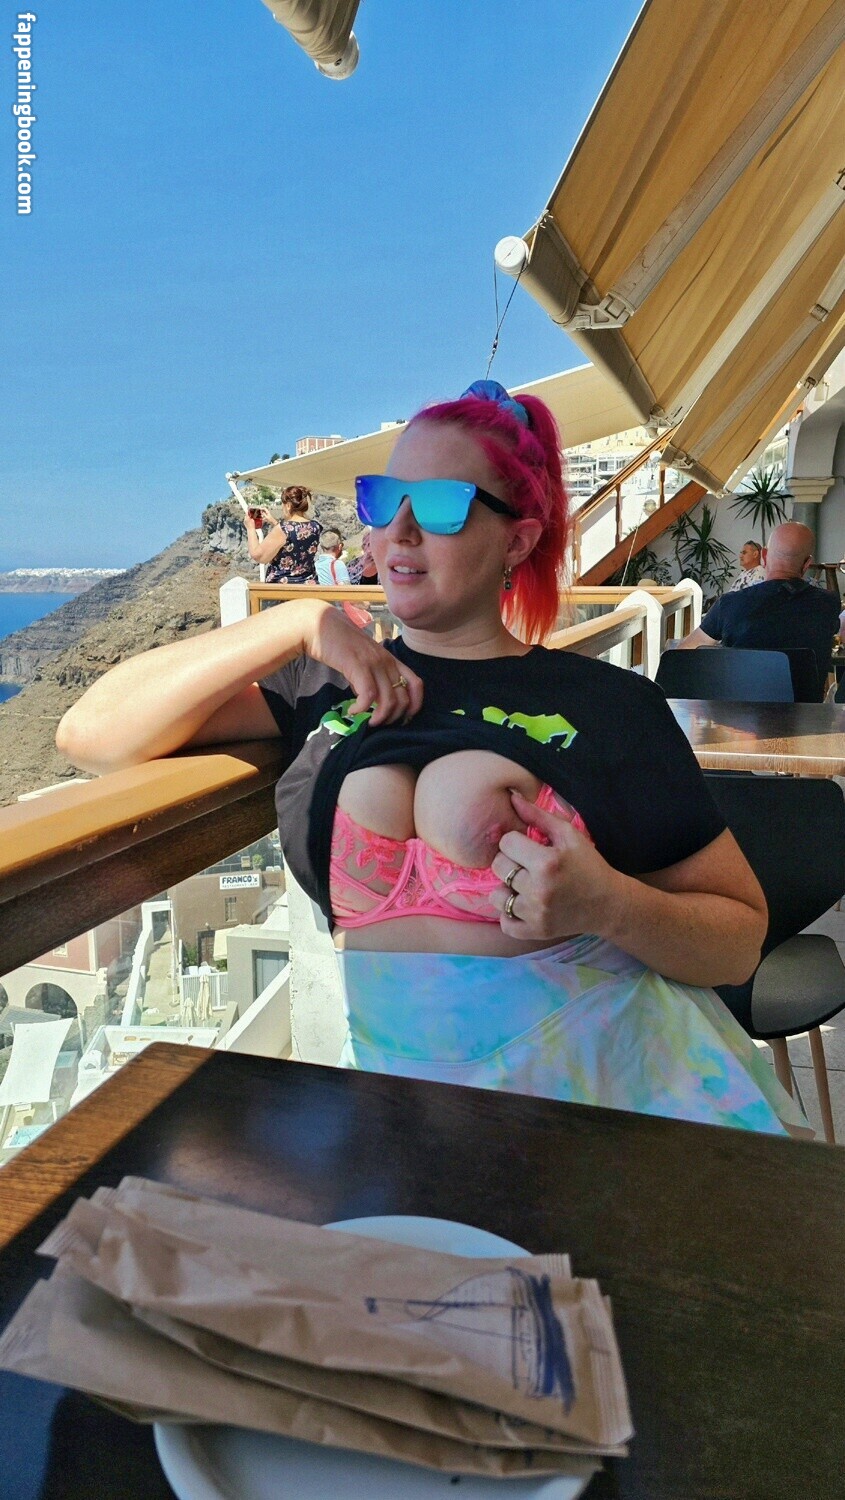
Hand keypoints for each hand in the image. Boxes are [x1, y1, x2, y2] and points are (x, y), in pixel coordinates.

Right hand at [302, 602, 422, 725]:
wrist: (319, 625)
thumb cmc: (338, 643)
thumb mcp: (362, 660)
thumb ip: (370, 677)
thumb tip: (371, 700)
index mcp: (391, 659)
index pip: (416, 684)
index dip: (415, 705)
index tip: (401, 717)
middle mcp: (386, 661)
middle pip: (403, 699)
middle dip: (393, 718)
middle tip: (378, 723)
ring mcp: (373, 663)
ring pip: (389, 700)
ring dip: (380, 718)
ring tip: (367, 721)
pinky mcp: (357, 665)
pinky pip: (368, 695)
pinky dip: (362, 709)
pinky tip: (352, 711)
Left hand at [489, 790, 626, 940]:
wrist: (608, 904)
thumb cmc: (588, 865)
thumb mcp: (569, 835)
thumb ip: (538, 816)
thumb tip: (512, 797)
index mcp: (547, 862)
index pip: (506, 843)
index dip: (516, 841)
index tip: (530, 847)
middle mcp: (538, 890)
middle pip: (498, 867)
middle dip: (510, 862)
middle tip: (528, 865)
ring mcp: (536, 914)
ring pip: (496, 896)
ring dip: (507, 889)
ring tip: (525, 886)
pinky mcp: (536, 932)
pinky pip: (504, 923)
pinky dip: (510, 914)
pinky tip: (524, 905)